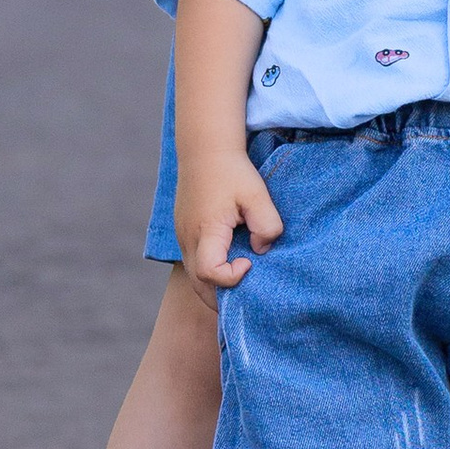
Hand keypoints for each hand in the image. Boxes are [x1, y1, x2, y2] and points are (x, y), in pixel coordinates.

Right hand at [178, 149, 282, 304]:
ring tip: (242, 282)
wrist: (205, 150)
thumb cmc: (232, 172)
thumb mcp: (257, 194)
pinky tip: (230, 265)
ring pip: (194, 277)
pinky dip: (210, 273)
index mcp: (205, 231)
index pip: (209, 273)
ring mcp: (183, 238)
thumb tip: (261, 250)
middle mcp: (188, 240)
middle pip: (199, 286)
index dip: (232, 277)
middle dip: (223, 298)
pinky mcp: (184, 234)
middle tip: (249, 294)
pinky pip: (194, 264)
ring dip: (215, 286)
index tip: (250, 261)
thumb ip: (266, 225)